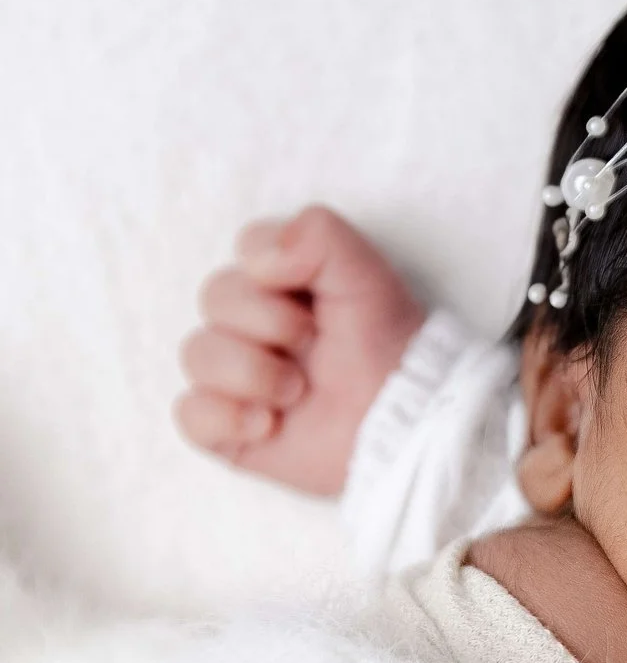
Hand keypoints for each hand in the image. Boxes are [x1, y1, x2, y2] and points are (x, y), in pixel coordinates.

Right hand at [175, 206, 427, 494]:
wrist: (402, 424)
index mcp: (283, 283)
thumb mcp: (367, 276)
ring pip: (197, 354)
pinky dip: (228, 419)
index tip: (319, 303)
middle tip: (312, 346)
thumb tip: (257, 257)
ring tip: (298, 393)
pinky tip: (269, 426)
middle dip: (268, 324)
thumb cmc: (387, 347)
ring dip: (254, 374)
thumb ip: (318, 234)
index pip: (247, 248)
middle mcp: (252, 324)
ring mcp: (235, 376)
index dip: (277, 274)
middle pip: (215, 296)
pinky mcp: (226, 427)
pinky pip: (189, 413)